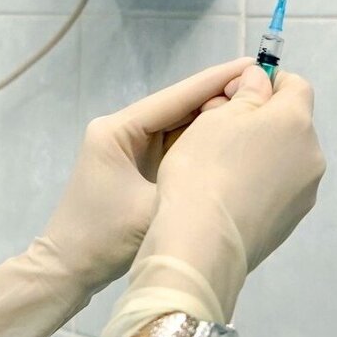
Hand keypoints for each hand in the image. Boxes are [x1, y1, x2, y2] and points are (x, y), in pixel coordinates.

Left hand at [0, 56, 252, 336]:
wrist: (69, 269)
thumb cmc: (105, 240)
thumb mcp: (155, 210)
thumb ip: (193, 177)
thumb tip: (237, 149)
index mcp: (117, 130)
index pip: (174, 97)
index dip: (215, 81)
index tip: (255, 66)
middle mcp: (120, 130)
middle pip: (177, 107)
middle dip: (219, 98)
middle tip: (267, 89)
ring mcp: (126, 147)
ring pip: (178, 126)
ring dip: (212, 120)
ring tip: (258, 110)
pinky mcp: (134, 165)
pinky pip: (173, 147)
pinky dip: (200, 143)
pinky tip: (233, 140)